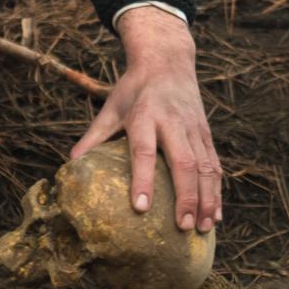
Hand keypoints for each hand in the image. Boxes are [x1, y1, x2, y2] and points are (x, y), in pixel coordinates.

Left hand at [70, 7, 220, 232]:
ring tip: (203, 228)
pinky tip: (215, 215)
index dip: (142, 180)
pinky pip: (215, 164)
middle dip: (186, 197)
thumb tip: (70, 165)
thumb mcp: (111, 107)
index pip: (144, 151)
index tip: (140, 208)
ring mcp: (194, 128)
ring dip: (207, 199)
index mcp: (145, 116)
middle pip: (184, 163)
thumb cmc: (134, 88)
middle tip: (183, 227)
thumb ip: (93, 136)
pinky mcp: (206, 133)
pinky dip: (217, 191)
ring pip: (206, 167)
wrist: (167, 60)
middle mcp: (173, 123)